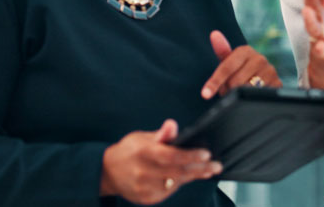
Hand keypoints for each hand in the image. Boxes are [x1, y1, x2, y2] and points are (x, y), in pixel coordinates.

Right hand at [100, 119, 221, 203]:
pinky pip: (169, 192)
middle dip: (200, 168)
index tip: (206, 153)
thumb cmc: (129, 151)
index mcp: (143, 152)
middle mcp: (143, 172)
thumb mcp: (142, 137)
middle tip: (216, 166)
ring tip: (208, 170)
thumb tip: (173, 125)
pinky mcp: (146, 198)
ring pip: (175, 183)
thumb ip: (161, 134)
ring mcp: (144, 188)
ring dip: (194, 176)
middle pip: (177, 172)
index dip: (190, 155)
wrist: (107, 172)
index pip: (170, 155)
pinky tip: (190, 177)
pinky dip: (180, 184)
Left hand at [200, 31, 280, 98]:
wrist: (261, 76)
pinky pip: (257, 97)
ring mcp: (270, 71)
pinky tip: (250, 96)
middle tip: (227, 90)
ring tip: (237, 92)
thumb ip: (222, 49)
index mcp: (246, 50)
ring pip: (245, 91)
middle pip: (234, 82)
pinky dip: (250, 100)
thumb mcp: (229, 60)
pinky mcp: (278, 84)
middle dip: (227, 90)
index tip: (205, 94)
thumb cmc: (240, 68)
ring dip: (237, 96)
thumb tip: (214, 34)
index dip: (215, 81)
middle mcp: (260, 59)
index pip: (226, 67)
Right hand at [302, 0, 323, 89]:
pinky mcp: (322, 52)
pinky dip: (320, 48)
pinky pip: (320, 50)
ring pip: (311, 26)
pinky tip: (321, 46)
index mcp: (322, 6)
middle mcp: (316, 18)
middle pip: (311, 4)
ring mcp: (317, 35)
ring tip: (306, 11)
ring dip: (308, 19)